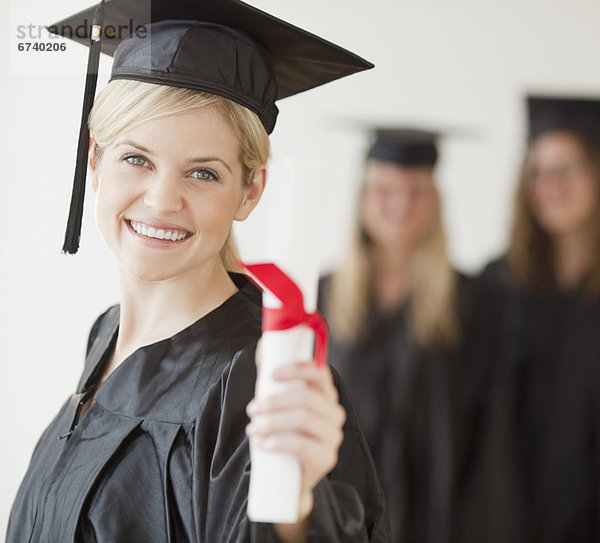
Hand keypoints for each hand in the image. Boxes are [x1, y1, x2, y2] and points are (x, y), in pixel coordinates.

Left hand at [245, 360, 345, 520]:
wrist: (287, 479)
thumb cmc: (282, 432)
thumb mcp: (276, 401)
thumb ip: (271, 374)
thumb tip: (263, 344)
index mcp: (325, 394)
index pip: (320, 373)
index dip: (297, 368)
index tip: (271, 374)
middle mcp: (334, 412)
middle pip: (307, 397)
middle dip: (274, 401)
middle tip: (252, 409)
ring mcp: (333, 436)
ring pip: (304, 419)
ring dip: (272, 421)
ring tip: (253, 428)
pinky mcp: (326, 458)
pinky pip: (304, 446)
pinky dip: (279, 442)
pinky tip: (264, 444)